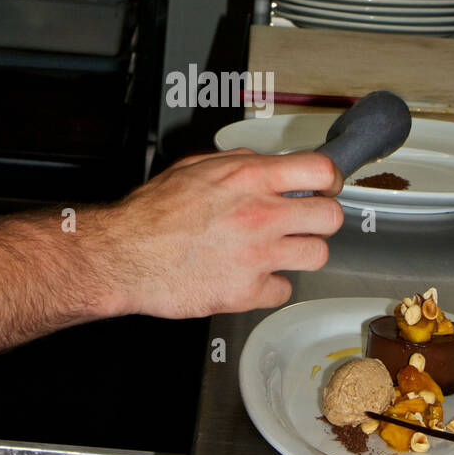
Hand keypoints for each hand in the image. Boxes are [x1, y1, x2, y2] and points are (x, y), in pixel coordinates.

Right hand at [95, 148, 343, 318]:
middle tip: (304, 223)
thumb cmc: (151, 214)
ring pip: (317, 255)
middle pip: (330, 217)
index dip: (328, 180)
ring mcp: (257, 256)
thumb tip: (269, 165)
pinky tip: (250, 276)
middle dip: (319, 220)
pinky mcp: (247, 292)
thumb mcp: (195, 167)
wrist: (123, 256)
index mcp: (249, 178)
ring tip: (277, 251)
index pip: (319, 171)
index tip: (325, 188)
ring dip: (300, 253)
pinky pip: (284, 290)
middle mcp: (260, 214)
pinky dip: (269, 286)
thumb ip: (238, 163)